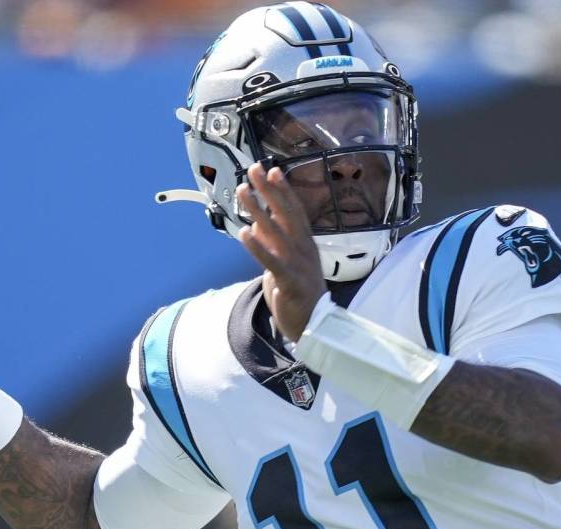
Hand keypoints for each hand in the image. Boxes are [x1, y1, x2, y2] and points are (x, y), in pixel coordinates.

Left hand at [236, 163, 326, 341]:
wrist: (315, 326)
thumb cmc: (300, 291)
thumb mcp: (288, 261)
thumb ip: (274, 242)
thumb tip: (258, 222)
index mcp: (305, 243)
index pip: (295, 211)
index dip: (284, 190)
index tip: (273, 170)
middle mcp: (304, 249)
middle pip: (286, 213)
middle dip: (270, 190)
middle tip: (255, 170)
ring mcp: (298, 264)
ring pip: (276, 232)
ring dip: (259, 209)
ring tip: (244, 191)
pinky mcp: (289, 282)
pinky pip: (271, 261)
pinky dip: (257, 247)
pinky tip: (244, 233)